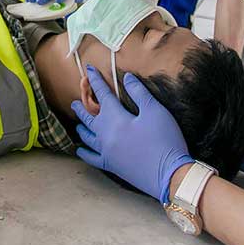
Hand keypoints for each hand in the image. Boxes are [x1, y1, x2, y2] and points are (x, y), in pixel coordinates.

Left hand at [72, 66, 191, 202]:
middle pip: (89, 117)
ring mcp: (107, 152)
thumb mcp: (155, 111)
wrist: (170, 175)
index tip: (89, 69)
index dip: (96, 81)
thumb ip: (139, 93)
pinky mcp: (112, 166)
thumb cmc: (164, 140)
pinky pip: (91, 158)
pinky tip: (80, 149)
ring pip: (87, 136)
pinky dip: (84, 152)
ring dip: (82, 127)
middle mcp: (106, 135)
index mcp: (116, 118)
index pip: (102, 94)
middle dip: (82, 107)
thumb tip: (127, 77)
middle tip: (74, 102)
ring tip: (78, 123)